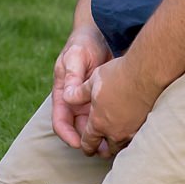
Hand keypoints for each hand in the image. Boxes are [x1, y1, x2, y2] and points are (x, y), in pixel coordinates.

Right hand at [50, 24, 113, 151]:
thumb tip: (68, 97)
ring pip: (93, 126)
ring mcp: (89, 100)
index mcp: (63, 92)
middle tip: (102, 152)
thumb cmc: (85, 42)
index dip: (67, 135)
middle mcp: (75, 100)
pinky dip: (112, 126)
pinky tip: (124, 132)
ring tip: (114, 148)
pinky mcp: (103, 98)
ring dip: (101, 138)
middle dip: (87, 142)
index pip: (60, 121)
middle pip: (79, 128)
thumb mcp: (76, 56)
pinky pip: (106, 117)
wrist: (102, 32)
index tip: (78, 144)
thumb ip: (72, 75)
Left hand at [66, 57, 161, 156]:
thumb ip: (77, 94)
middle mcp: (114, 131)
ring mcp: (131, 131)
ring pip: (122, 147)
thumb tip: (66, 98)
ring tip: (115, 141)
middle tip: (100, 148)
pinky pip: (135, 140)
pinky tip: (130, 131)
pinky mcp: (144, 126)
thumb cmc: (117, 76)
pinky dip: (130, 138)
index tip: (86, 148)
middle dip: (102, 149)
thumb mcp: (92, 82)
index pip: (88, 142)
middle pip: (106, 150)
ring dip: (117, 145)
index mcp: (98, 122)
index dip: (85, 147)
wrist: (145, 75)